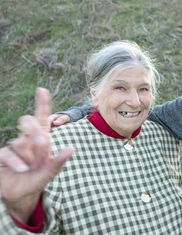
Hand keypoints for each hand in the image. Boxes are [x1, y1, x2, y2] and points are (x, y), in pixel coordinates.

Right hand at [0, 88, 74, 223]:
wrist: (22, 194)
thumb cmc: (38, 178)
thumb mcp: (51, 172)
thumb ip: (59, 161)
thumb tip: (72, 149)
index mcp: (42, 139)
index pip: (42, 118)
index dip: (42, 104)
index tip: (42, 90)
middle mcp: (27, 139)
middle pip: (27, 121)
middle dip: (33, 129)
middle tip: (42, 143)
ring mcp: (14, 147)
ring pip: (20, 142)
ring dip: (29, 157)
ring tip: (31, 169)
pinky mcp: (3, 156)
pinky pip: (8, 152)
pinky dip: (17, 162)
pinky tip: (23, 169)